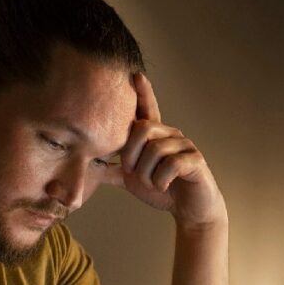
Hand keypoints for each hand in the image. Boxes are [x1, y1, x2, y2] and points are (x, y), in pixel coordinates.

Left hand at [106, 73, 227, 231]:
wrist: (189, 210)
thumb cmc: (163, 189)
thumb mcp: (133, 179)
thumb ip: (113, 170)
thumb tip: (88, 165)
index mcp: (155, 136)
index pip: (147, 109)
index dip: (142, 92)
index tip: (135, 75)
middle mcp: (170, 135)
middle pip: (142, 128)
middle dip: (130, 154)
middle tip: (130, 172)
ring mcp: (184, 146)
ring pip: (155, 149)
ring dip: (146, 174)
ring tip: (151, 183)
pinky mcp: (195, 161)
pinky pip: (171, 164)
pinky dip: (160, 181)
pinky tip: (163, 186)